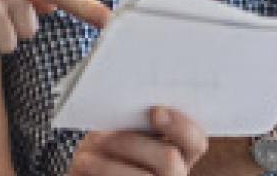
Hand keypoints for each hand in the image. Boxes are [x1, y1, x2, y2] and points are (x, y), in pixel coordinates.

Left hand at [68, 107, 206, 175]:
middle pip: (168, 159)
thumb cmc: (107, 152)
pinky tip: (81, 171)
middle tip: (98, 137)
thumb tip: (124, 106)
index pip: (195, 141)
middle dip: (130, 143)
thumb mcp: (122, 134)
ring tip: (82, 159)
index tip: (155, 111)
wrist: (89, 174)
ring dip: (107, 166)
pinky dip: (100, 175)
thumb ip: (133, 123)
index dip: (180, 125)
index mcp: (178, 153)